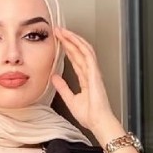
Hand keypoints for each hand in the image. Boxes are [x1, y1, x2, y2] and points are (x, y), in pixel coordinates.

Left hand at [51, 27, 122, 142]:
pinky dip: (80, 45)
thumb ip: (63, 88)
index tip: (59, 41)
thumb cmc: (90, 116)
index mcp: (86, 79)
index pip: (76, 59)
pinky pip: (88, 54)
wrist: (98, 122)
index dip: (67, 49)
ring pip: (83, 49)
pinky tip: (73, 38)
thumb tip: (54, 78)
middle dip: (68, 39)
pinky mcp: (95, 73)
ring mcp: (93, 72)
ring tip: (63, 31)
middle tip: (58, 30)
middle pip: (79, 51)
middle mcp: (90, 73)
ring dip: (73, 38)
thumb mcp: (70, 100)